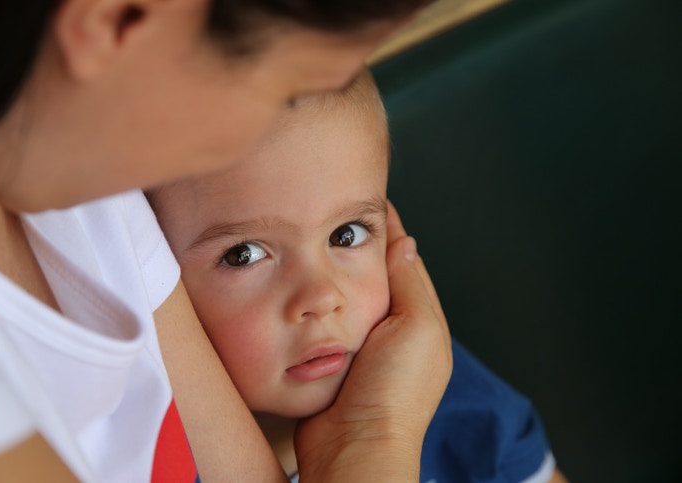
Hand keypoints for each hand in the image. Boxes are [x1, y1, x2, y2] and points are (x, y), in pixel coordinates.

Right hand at [294, 201, 452, 481]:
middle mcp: (391, 333)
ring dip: (335, 274)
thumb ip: (410, 285)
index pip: (405, 263)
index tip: (372, 204)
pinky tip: (301, 291)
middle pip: (376, 278)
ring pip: (346, 298)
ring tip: (316, 242)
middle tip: (336, 217)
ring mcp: (360, 348)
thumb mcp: (416, 328)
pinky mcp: (330, 362)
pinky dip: (316, 305)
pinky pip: (324, 323)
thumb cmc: (393, 393)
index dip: (389, 232)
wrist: (356, 446)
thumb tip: (406, 244)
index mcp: (419, 320)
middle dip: (360, 248)